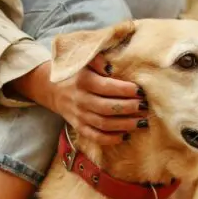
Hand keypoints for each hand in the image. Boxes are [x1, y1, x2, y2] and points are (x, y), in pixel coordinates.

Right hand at [10, 56, 148, 145]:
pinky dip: (110, 138)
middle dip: (128, 108)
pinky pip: (95, 136)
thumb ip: (97, 59)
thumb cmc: (77, 72)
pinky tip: (125, 135)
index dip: (124, 90)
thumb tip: (111, 67)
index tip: (140, 90)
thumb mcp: (84, 59)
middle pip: (107, 107)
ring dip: (125, 125)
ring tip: (142, 121)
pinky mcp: (78, 127)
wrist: (53, 88)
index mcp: (82, 80)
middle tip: (145, 106)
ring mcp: (79, 115)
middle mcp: (80, 99)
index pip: (105, 87)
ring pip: (103, 124)